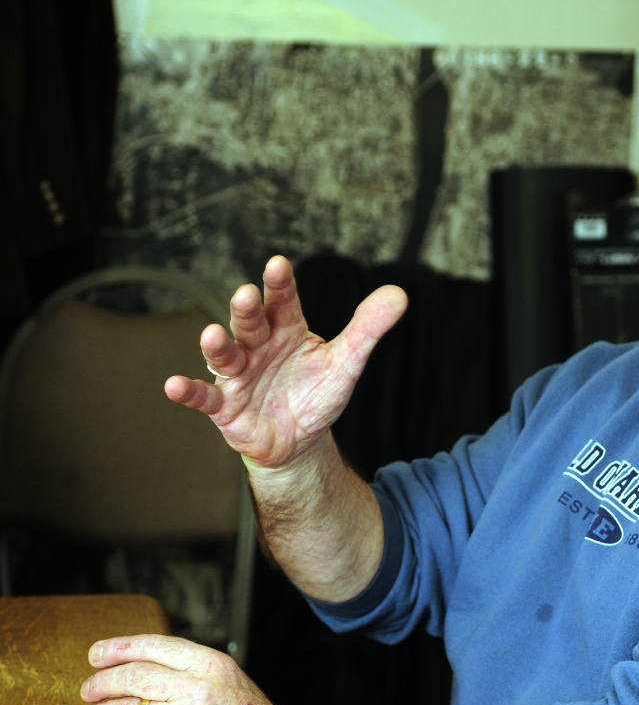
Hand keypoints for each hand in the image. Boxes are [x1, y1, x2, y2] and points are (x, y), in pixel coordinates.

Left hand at [74, 635, 301, 704]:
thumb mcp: (231, 681)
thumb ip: (195, 671)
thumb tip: (148, 667)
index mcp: (213, 663)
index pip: (156, 646)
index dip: (120, 647)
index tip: (96, 653)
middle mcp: (199, 686)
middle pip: (134, 677)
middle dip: (101, 683)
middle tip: (86, 690)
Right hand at [165, 255, 407, 468]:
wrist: (299, 439)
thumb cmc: (317, 393)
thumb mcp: (347, 362)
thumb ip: (368, 329)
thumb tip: (400, 295)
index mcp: (287, 329)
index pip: (284, 302)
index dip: (280, 285)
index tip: (278, 265)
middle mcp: (258, 345)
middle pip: (250, 322)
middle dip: (247, 310)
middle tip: (246, 294)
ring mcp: (239, 374)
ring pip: (225, 355)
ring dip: (216, 345)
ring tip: (213, 334)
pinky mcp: (225, 406)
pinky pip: (204, 397)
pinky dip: (189, 392)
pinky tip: (173, 386)